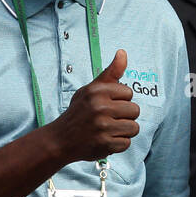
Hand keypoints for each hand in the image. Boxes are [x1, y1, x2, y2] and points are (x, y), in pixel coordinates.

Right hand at [48, 48, 138, 162]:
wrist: (60, 139)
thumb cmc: (80, 111)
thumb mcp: (91, 89)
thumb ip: (111, 73)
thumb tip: (123, 52)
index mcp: (97, 91)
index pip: (129, 93)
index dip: (121, 100)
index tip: (107, 104)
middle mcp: (100, 107)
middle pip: (135, 110)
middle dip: (125, 116)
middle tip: (107, 119)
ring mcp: (102, 127)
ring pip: (134, 128)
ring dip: (123, 131)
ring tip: (107, 129)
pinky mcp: (104, 144)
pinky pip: (127, 143)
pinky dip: (118, 144)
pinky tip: (104, 140)